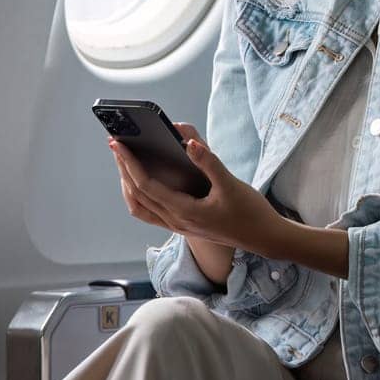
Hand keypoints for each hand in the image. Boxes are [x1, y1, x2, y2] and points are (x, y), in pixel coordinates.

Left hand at [110, 123, 286, 256]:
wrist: (264, 237)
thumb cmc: (249, 212)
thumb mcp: (230, 184)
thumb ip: (208, 162)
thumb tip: (188, 142)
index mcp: (184, 211)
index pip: (145, 186)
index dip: (129, 164)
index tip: (119, 145)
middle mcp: (176, 222)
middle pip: (137, 195)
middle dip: (123, 169)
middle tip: (116, 146)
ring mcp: (179, 226)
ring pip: (141, 207)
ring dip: (128, 185)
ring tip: (125, 162)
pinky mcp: (184, 225)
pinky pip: (152, 212)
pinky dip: (141, 196)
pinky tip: (144, 181)